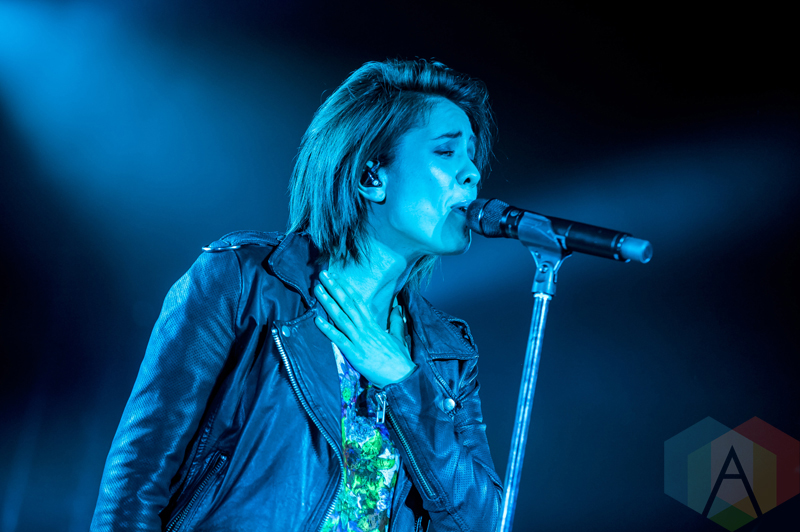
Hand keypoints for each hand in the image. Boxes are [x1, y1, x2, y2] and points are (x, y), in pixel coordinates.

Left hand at [313, 270, 415, 387]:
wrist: (401, 376)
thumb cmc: (399, 359)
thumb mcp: (399, 337)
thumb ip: (396, 322)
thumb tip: (397, 308)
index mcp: (373, 325)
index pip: (358, 302)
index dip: (347, 288)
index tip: (337, 277)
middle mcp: (365, 329)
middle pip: (347, 304)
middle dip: (334, 288)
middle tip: (323, 274)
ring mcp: (359, 340)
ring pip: (341, 317)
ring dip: (328, 302)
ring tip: (317, 290)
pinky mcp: (354, 353)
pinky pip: (339, 339)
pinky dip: (327, 329)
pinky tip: (317, 320)